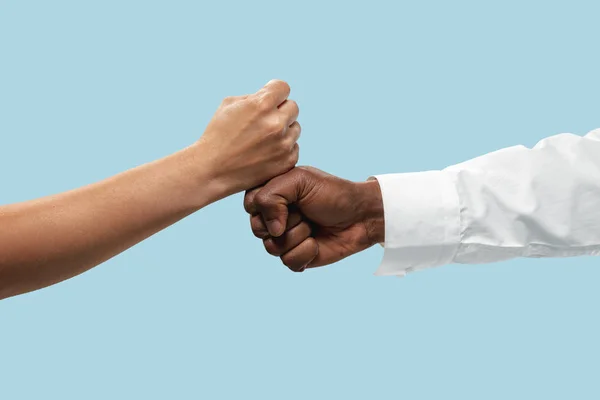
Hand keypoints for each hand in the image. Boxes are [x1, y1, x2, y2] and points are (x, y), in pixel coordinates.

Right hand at [196, 79, 299, 196]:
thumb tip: (271, 96)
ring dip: (283, 130)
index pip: (283, 87)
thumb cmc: (217, 136)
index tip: (269, 99)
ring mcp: (283, 144)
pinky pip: (294, 147)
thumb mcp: (229, 105)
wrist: (212, 171)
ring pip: (295, 128)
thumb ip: (254, 97)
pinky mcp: (287, 161)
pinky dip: (283, 148)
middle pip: (292, 107)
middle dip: (280, 111)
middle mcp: (276, 123)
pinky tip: (266, 152)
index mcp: (261, 105)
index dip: (275, 92)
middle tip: (265, 121)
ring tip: (263, 139)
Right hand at [244, 167, 384, 271]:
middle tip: (305, 212)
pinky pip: (288, 262)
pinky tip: (317, 243)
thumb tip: (271, 229)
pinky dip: (306, 252)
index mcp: (271, 195)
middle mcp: (274, 218)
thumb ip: (272, 195)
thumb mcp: (300, 179)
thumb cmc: (332, 193)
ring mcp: (284, 239)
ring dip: (298, 236)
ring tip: (313, 226)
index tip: (291, 197)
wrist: (360, 216)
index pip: (250, 204)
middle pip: (258, 229)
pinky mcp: (296, 257)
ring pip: (272, 248)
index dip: (267, 205)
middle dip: (287, 221)